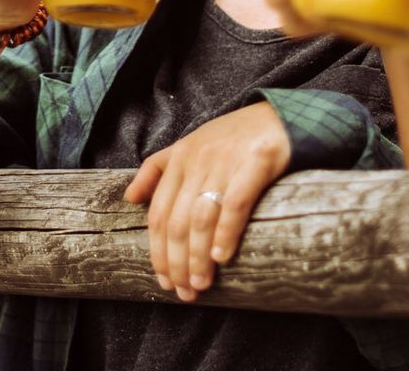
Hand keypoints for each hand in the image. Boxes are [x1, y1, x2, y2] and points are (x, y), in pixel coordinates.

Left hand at [125, 102, 290, 301]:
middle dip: (177, 262)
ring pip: (201, 217)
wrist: (279, 116)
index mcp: (178, 158)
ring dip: (198, 256)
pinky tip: (221, 257)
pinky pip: (235, 203)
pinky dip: (226, 232)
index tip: (163, 280)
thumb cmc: (233, 137)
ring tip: (201, 284)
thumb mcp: (189, 145)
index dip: (158, 251)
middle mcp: (197, 160)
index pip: (159, 213)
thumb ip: (157, 169)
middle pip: (177, 221)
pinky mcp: (255, 163)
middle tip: (184, 292)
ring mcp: (225, 161)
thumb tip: (129, 198)